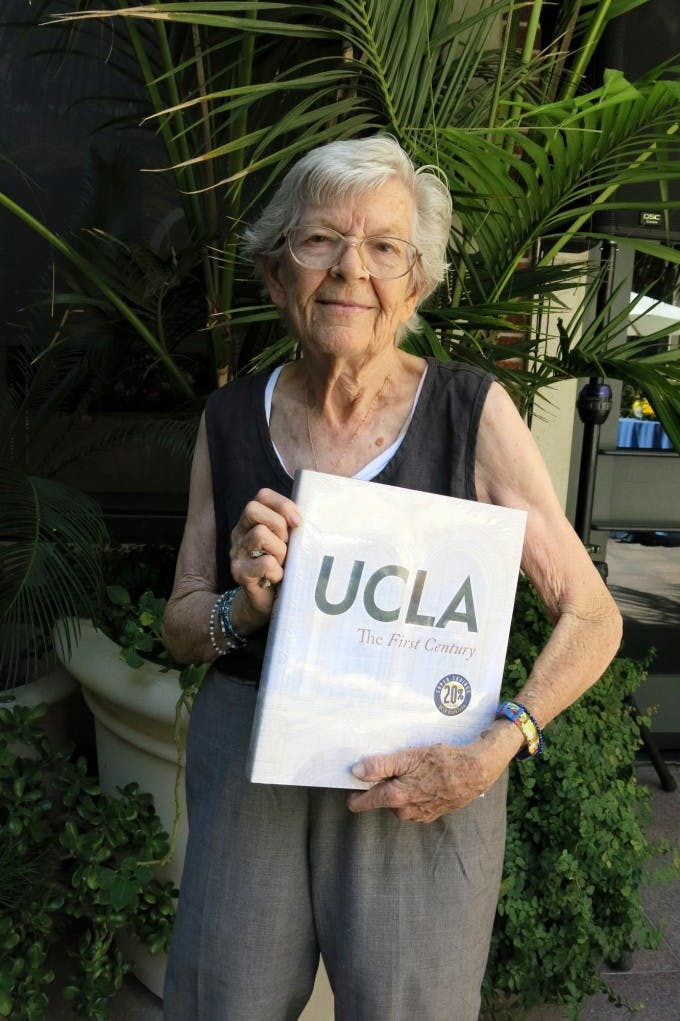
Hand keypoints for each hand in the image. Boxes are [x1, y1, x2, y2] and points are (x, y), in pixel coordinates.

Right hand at [229, 488, 301, 623]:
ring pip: (260, 534)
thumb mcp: (288, 544)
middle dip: (278, 525)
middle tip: (287, 545)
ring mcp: (237, 553)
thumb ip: (292, 527)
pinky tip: (278, 579)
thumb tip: (315, 514)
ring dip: (280, 551)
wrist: (267, 605)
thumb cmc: (283, 569)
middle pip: (253, 509)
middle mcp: (239, 534)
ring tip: (283, 564)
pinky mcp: (240, 573)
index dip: (283, 504)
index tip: (298, 522)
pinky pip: (265, 563)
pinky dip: (278, 572)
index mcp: (252, 522)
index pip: (262, 496)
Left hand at [346, 738, 505, 822]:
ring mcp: (418, 815)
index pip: (361, 803)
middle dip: (383, 784)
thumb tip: (356, 772)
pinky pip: (414, 803)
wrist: (475, 772)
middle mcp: (404, 811)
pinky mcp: (432, 814)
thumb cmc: (441, 762)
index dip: (354, 792)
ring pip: (399, 801)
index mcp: (394, 798)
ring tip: (414, 769)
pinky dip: (415, 792)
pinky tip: (426, 778)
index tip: (353, 779)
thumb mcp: (408, 757)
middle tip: (395, 764)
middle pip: (381, 799)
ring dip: (401, 787)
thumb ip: (380, 766)